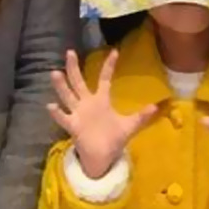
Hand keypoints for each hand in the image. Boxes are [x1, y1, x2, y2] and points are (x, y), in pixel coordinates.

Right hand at [47, 49, 156, 178]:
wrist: (103, 157)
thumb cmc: (113, 139)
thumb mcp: (130, 125)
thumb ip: (141, 116)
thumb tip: (157, 107)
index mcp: (101, 100)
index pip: (104, 79)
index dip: (109, 66)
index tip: (114, 51)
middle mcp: (87, 103)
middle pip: (78, 82)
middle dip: (73, 68)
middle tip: (70, 52)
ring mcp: (79, 114)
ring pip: (68, 96)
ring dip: (61, 86)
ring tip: (55, 73)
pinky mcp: (73, 126)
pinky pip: (64, 118)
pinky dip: (57, 113)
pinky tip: (51, 105)